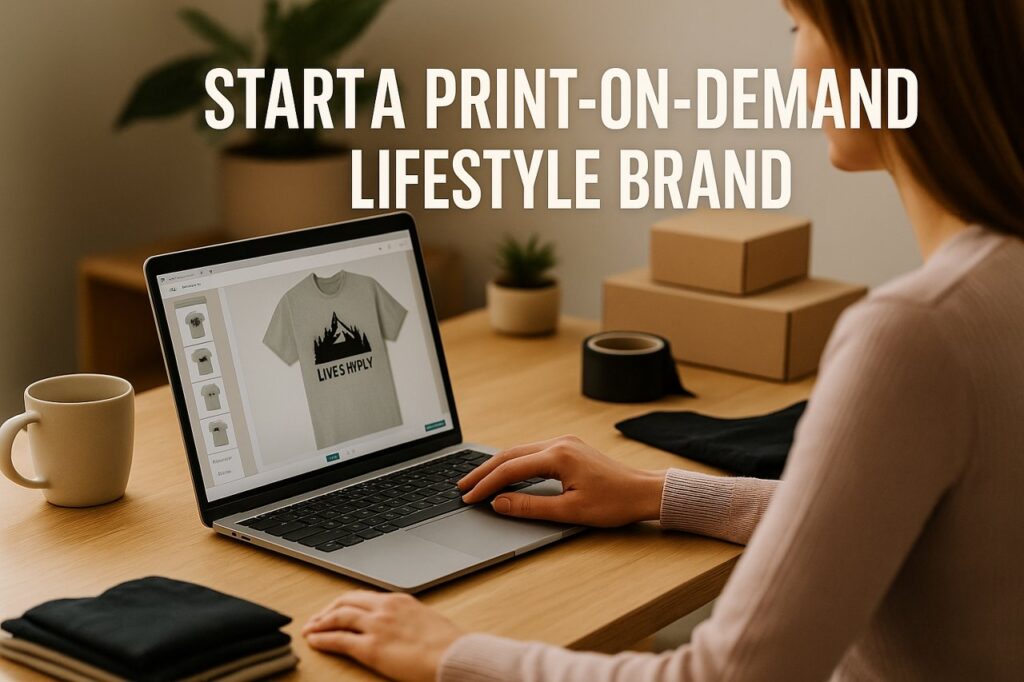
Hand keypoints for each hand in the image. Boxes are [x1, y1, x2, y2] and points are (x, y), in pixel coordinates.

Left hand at [303, 590, 463, 681]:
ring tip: (310, 630)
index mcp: (399, 600)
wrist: (454, 654)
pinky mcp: (371, 647)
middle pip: (346, 602)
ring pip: (338, 617)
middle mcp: (384, 608)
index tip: (336, 610)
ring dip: (320, 622)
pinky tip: (315, 641)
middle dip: (328, 609)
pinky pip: (338, 639)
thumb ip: (408, 619)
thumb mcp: (426, 620)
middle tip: (317, 619)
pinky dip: (322, 639)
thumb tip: (401, 626)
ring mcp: (376, 626)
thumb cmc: (448, 643)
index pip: (363, 596)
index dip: (344, 603)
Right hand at [458, 435, 665, 526]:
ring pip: (520, 451)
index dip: (487, 484)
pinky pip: (532, 453)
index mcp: (558, 455)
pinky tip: (504, 474)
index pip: (511, 468)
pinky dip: (514, 464)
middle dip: (484, 471)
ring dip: (497, 466)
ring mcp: (564, 443)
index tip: (469, 498)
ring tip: (477, 481)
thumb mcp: (570, 511)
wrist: (645, 491)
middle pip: (510, 454)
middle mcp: (559, 443)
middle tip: (462, 487)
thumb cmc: (614, 503)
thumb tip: (499, 503)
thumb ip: (531, 506)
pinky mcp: (569, 448)